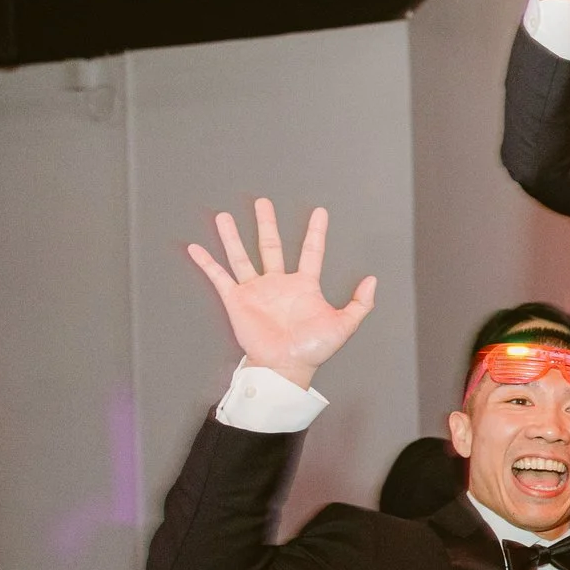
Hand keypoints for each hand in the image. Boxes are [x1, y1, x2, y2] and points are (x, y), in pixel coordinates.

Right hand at [186, 199, 375, 388]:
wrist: (286, 367)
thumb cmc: (313, 350)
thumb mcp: (344, 325)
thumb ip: (361, 303)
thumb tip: (372, 280)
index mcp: (304, 286)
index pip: (311, 251)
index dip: (316, 232)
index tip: (320, 212)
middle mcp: (278, 283)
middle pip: (271, 246)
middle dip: (266, 224)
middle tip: (263, 203)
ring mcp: (256, 290)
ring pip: (242, 256)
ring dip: (232, 236)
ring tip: (224, 216)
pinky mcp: (237, 300)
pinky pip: (219, 277)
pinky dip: (207, 263)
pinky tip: (196, 248)